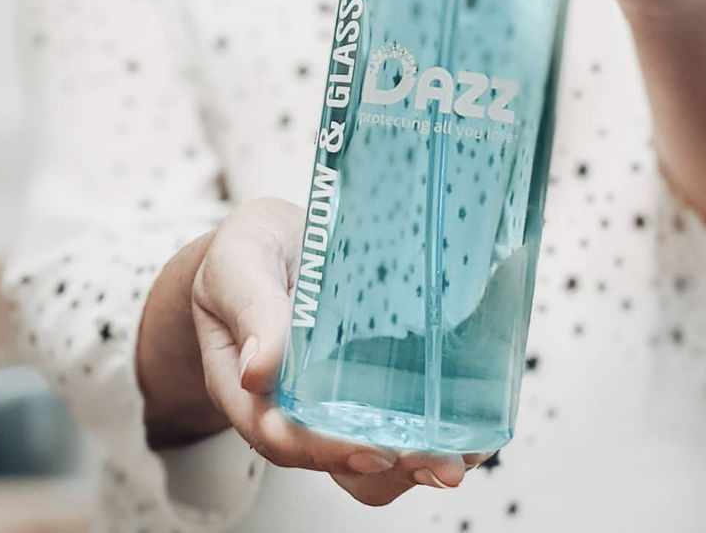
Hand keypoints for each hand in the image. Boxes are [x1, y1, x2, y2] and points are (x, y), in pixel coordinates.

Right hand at [191, 198, 483, 505]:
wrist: (268, 238)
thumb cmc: (247, 252)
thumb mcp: (239, 263)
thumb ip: (251, 308)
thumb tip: (259, 371)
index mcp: (247, 382)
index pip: (278, 434)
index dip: (325, 450)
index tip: (372, 451)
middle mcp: (289, 403)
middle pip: (330, 459)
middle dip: (387, 467)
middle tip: (437, 463)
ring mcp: (329, 398)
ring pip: (366, 457)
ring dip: (413, 462)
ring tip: (461, 456)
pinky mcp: (364, 380)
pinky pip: (391, 421)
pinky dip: (429, 429)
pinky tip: (466, 423)